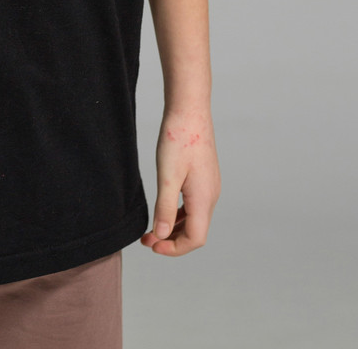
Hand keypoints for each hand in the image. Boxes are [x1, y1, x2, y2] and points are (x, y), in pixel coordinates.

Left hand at [140, 108, 220, 256]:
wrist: (190, 109)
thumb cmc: (178, 138)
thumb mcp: (167, 175)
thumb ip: (165, 207)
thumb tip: (162, 235)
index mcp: (204, 199)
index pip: (195, 239)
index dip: (173, 249)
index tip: (152, 245)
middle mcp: (211, 196)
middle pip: (195, 232)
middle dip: (171, 240)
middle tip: (146, 239)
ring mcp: (209, 186)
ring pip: (195, 219)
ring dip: (175, 227)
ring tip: (152, 228)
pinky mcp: (204, 177)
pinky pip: (194, 205)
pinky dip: (180, 214)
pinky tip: (165, 209)